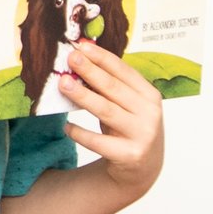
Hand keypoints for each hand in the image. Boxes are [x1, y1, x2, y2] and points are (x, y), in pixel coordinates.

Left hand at [59, 41, 164, 191]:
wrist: (143, 168)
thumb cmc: (129, 126)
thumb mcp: (127, 105)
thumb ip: (110, 86)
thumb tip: (80, 60)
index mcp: (149, 95)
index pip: (124, 71)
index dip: (102, 57)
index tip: (81, 45)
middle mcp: (149, 113)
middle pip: (114, 88)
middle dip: (90, 71)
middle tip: (70, 58)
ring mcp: (141, 135)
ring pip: (106, 111)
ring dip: (83, 96)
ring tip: (63, 83)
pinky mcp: (129, 155)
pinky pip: (99, 143)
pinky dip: (81, 133)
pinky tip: (66, 126)